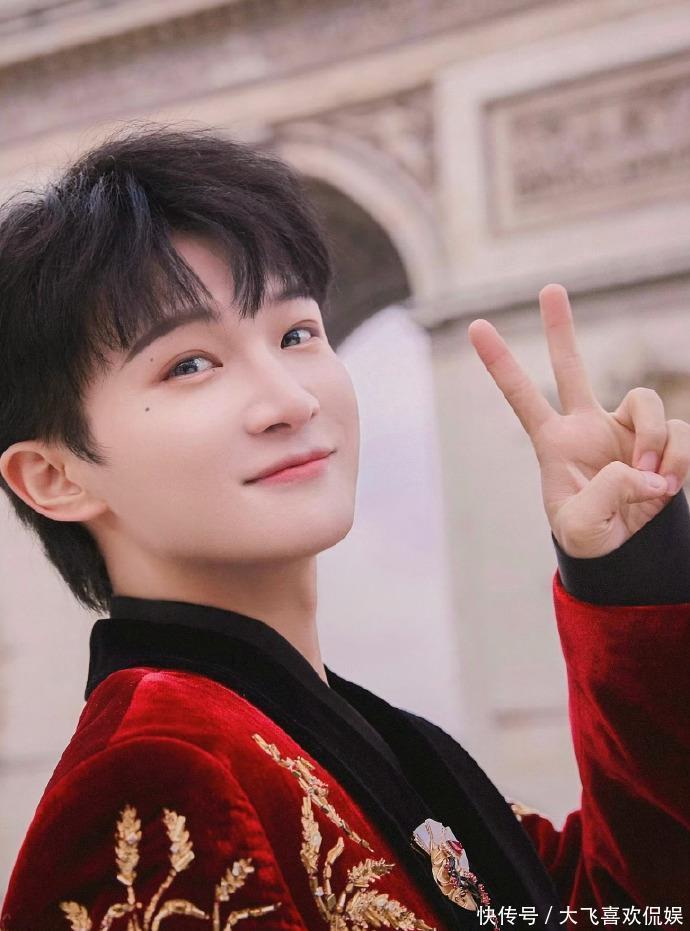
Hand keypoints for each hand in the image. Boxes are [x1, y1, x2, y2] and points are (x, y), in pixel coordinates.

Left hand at [467, 284, 689, 557]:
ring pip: (647, 402)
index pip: (522, 396)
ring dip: (656, 440)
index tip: (475, 327)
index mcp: (554, 442)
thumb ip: (605, 494)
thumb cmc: (592, 540)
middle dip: (560, 328)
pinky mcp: (663, 440)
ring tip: (651, 480)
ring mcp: (625, 429)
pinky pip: (680, 433)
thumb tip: (642, 465)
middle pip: (571, 366)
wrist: (629, 553)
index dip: (501, 363)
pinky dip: (680, 460)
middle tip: (549, 288)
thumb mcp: (582, 529)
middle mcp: (587, 426)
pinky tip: (667, 485)